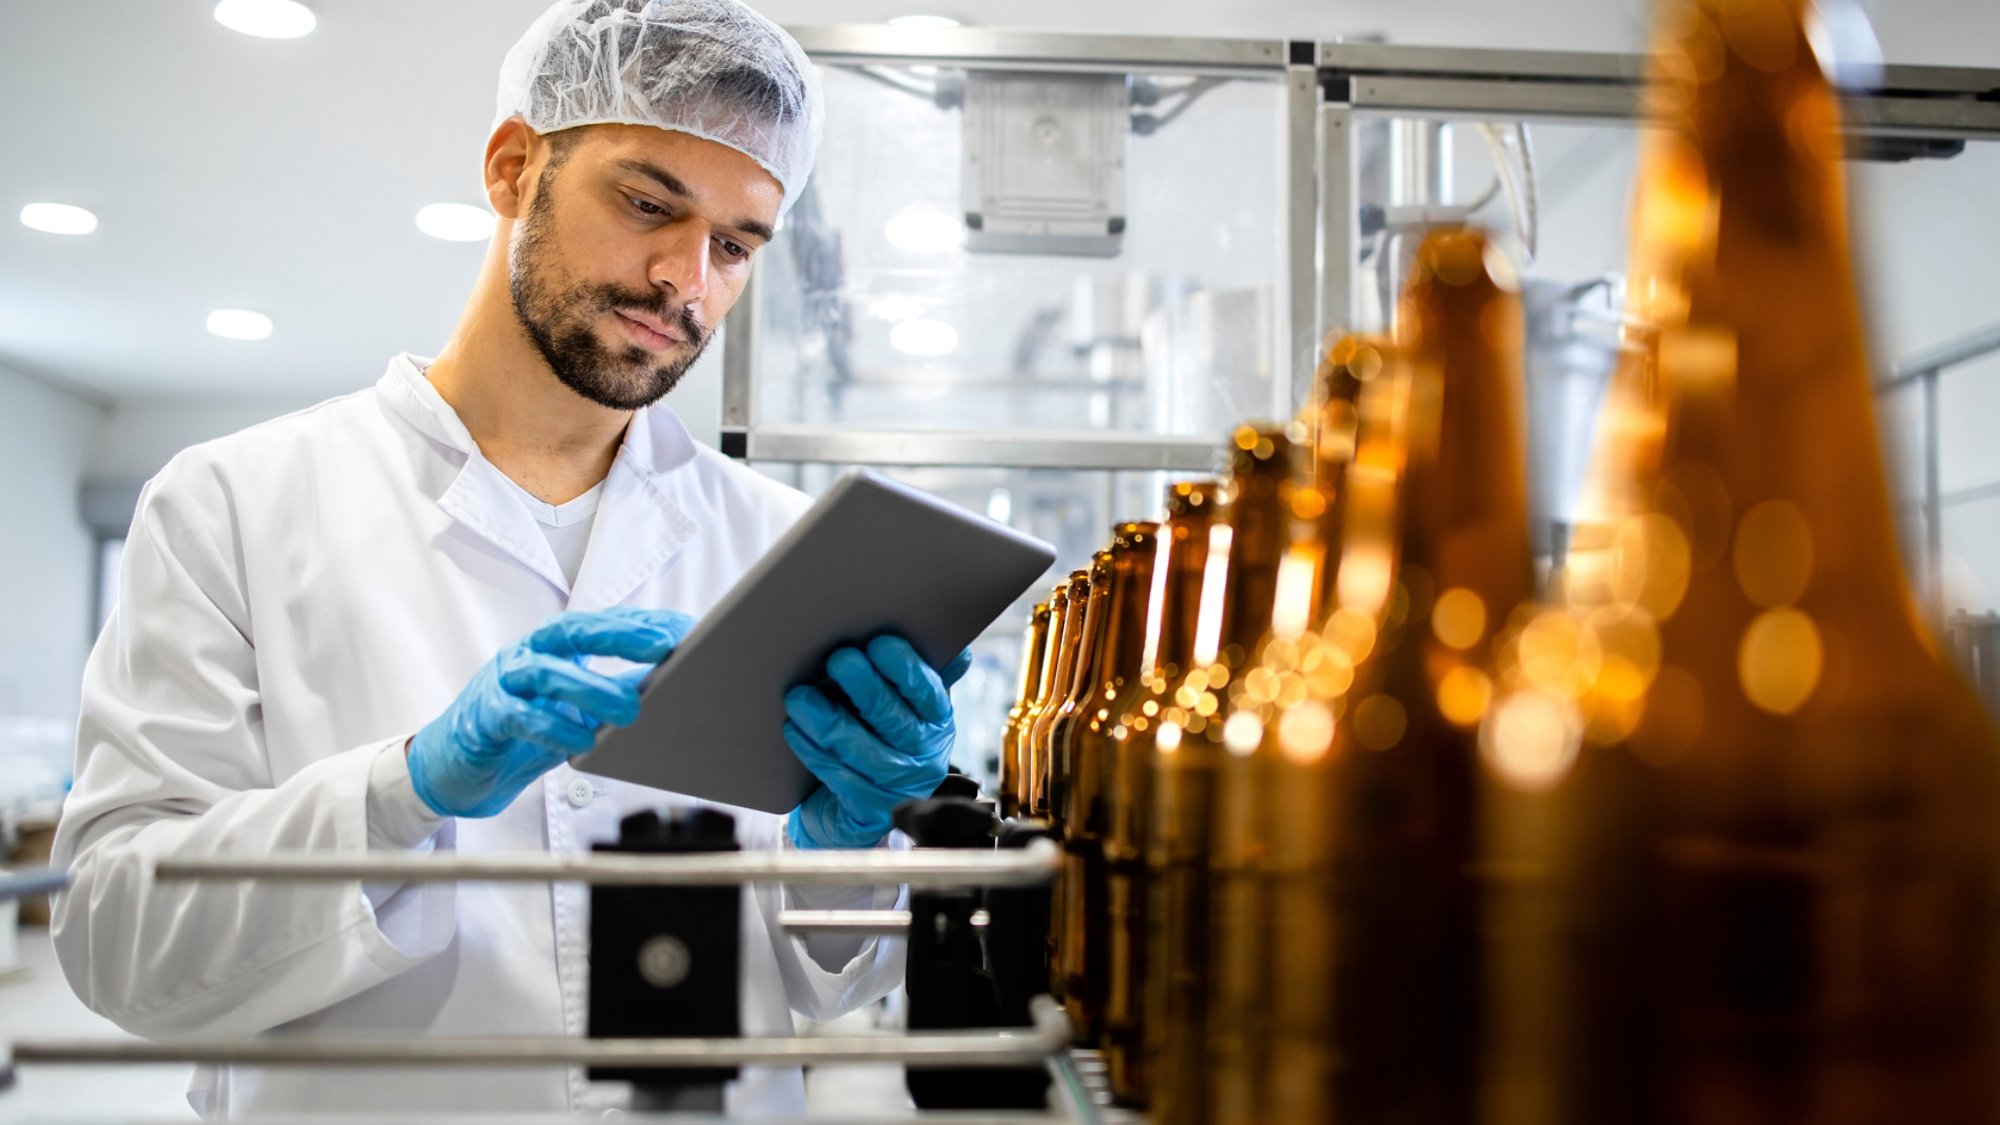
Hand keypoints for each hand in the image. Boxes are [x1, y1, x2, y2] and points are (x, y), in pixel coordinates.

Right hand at [408, 607, 695, 816]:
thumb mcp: (578, 710)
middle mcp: (528, 655)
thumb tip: (676, 684)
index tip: (685, 628)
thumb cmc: (523, 733)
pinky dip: (553, 728)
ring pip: (548, 673)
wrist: (457, 770)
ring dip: (593, 688)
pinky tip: (583, 742)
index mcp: (554, 648)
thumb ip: (616, 691)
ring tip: (632, 709)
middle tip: (664, 647)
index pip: (602, 623)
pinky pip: (519, 717)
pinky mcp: (483, 718)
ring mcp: (502, 682)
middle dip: (621, 635)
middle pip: (574, 631)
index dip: (642, 623)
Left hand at [783, 636, 973, 848]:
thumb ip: (922, 674)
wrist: (854, 804)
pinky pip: (839, 779)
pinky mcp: (868, 813)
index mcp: (937, 722)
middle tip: (839, 660)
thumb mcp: (904, 705)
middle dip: (865, 687)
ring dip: (829, 722)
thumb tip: (955, 650)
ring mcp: (898, 788)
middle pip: (894, 720)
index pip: (927, 693)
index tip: (879, 643)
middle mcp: (925, 757)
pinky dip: (814, 752)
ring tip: (800, 696)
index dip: (905, 668)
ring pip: (862, 752)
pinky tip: (795, 729)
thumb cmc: (877, 737)